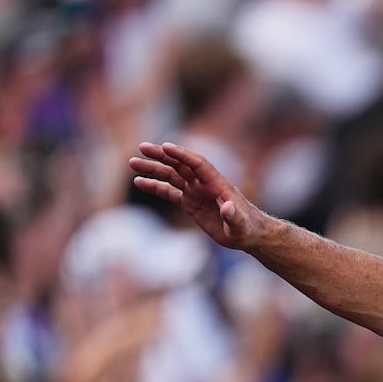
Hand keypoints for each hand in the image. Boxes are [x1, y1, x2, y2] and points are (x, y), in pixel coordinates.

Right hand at [129, 142, 264, 250]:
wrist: (249, 234)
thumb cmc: (248, 229)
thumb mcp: (241, 225)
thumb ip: (234, 216)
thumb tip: (228, 208)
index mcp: (217, 184)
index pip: (197, 164)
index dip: (182, 154)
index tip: (165, 146)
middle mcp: (204, 184)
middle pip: (180, 164)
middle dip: (162, 155)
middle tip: (142, 147)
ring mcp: (196, 192)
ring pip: (172, 175)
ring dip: (153, 168)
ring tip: (133, 163)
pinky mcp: (191, 202)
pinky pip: (170, 191)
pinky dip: (155, 186)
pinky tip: (139, 182)